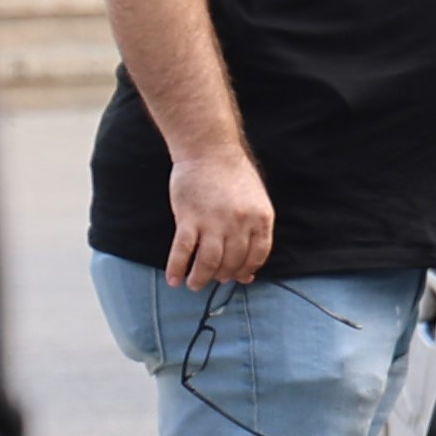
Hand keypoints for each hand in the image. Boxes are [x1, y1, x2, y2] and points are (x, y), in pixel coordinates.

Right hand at [163, 146, 274, 288]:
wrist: (209, 151)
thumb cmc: (232, 176)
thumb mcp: (255, 201)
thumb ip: (254, 230)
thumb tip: (249, 267)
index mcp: (261, 218)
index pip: (257, 256)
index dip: (246, 270)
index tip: (238, 277)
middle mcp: (240, 223)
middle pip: (232, 262)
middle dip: (223, 276)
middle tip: (213, 280)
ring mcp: (214, 221)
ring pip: (208, 262)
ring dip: (200, 278)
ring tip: (194, 285)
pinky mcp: (188, 218)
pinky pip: (183, 251)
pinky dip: (177, 268)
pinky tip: (174, 279)